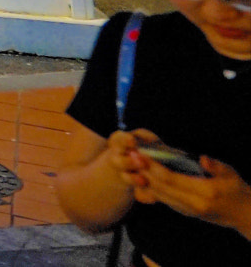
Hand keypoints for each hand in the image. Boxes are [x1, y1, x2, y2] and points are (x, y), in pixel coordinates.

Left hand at [120, 132, 250, 229]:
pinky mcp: (186, 213)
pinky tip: (141, 177)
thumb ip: (216, 166)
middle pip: (161, 187)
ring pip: (160, 196)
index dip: (153, 166)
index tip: (139, 154)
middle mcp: (193, 204)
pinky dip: (151, 190)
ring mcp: (188, 211)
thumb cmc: (237, 189)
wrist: (243, 214)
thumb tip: (203, 158)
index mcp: (204, 193)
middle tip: (128, 155)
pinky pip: (164, 201)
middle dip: (143, 171)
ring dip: (143, 180)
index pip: (171, 179)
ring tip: (130, 164)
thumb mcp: (231, 174)